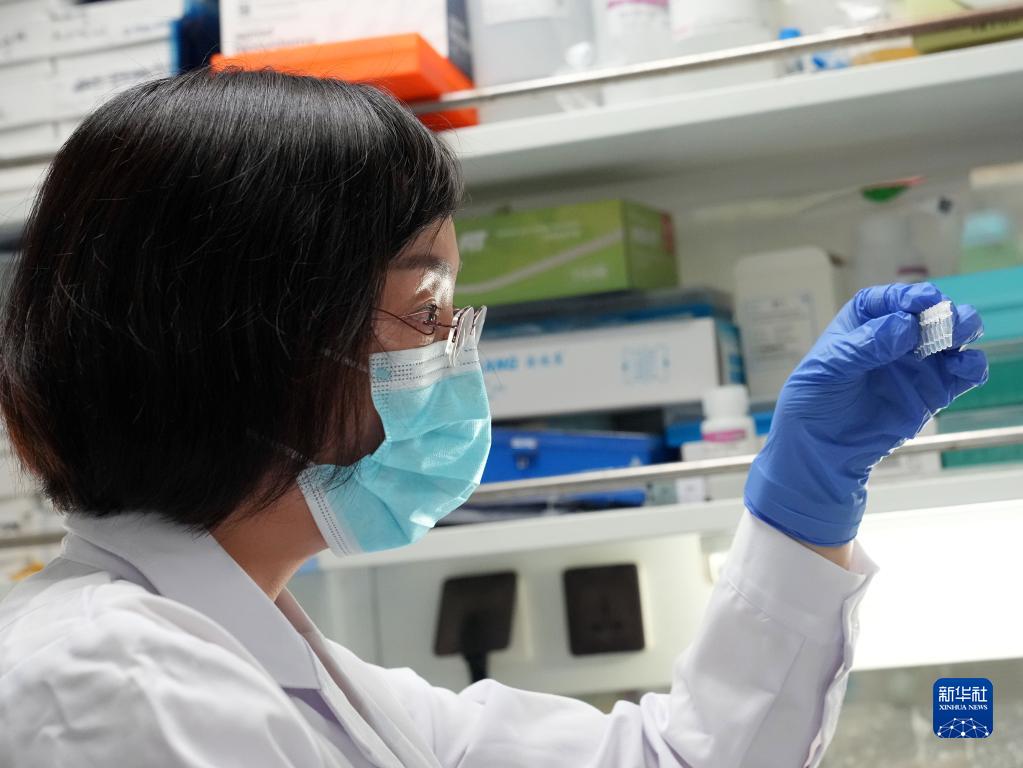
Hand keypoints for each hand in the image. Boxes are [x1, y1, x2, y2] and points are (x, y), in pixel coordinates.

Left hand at [744, 283, 987, 545]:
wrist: (820, 450)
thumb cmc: (812, 402)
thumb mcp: (827, 369)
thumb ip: (865, 347)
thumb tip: (905, 326)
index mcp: (861, 324)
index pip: (888, 301)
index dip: (907, 296)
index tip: (924, 300)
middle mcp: (892, 338)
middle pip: (925, 315)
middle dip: (942, 313)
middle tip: (950, 320)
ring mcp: (914, 364)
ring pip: (949, 340)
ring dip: (961, 333)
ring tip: (960, 339)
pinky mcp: (930, 392)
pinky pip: (959, 374)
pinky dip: (970, 367)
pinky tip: (966, 368)